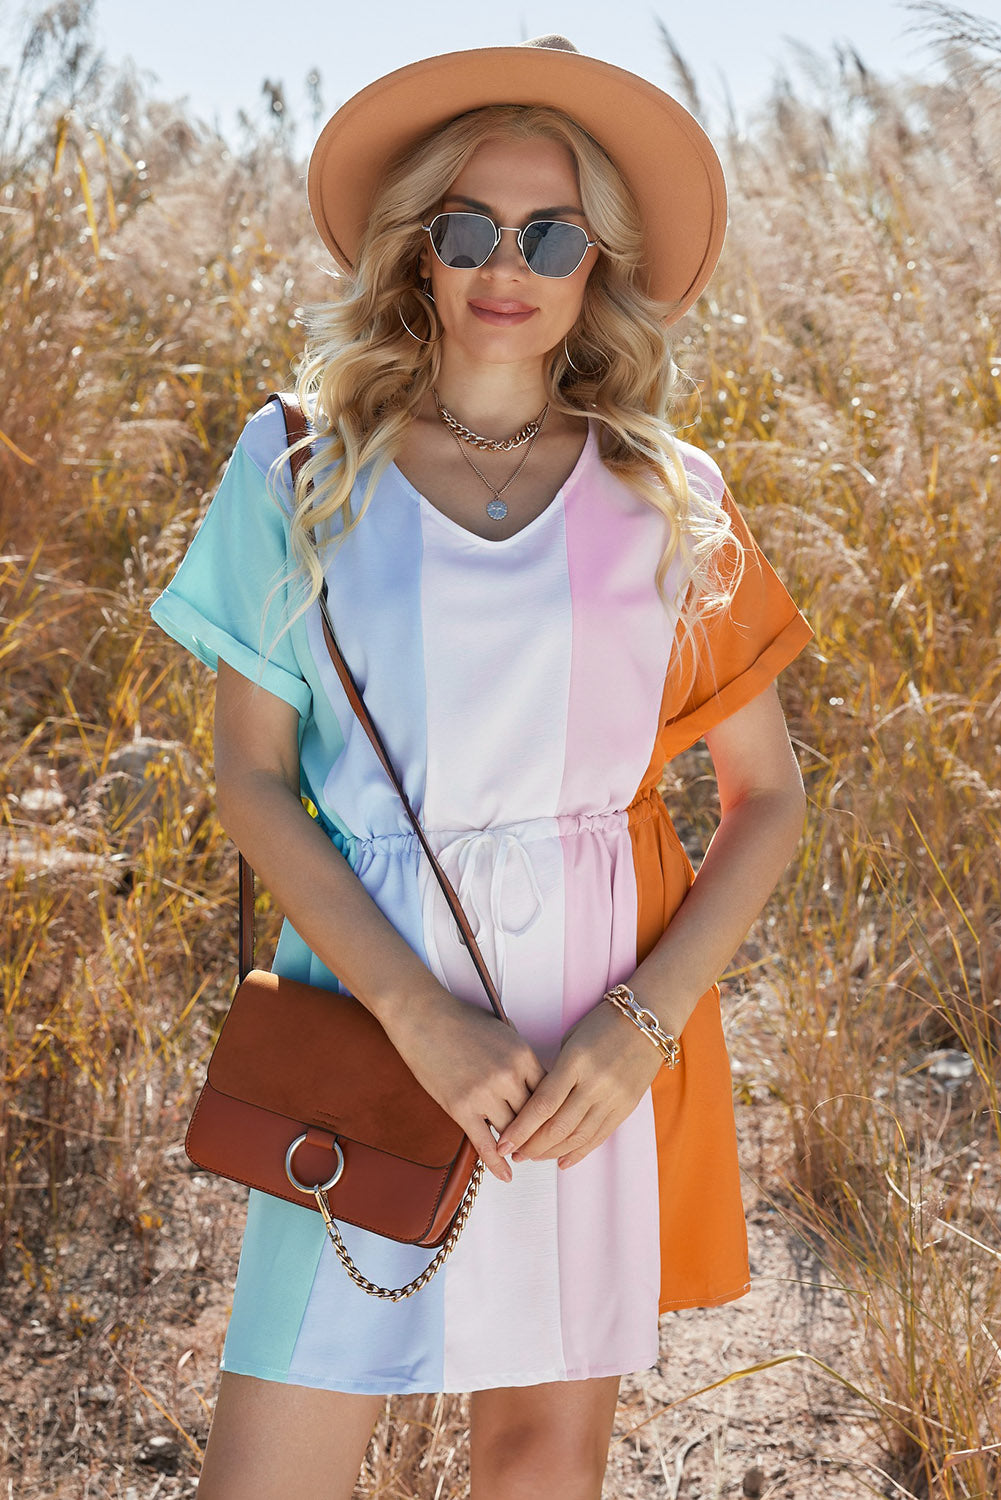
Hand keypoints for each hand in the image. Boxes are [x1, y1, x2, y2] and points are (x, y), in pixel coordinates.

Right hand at [385, 990, 546, 1182]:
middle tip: (544, 1151)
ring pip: (512, 1133)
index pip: (549, 1095)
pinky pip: (485, 1143)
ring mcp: (485, 1093)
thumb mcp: (504, 1032)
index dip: (553, 1114)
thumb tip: (536, 1084)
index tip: (555, 1127)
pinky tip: (506, 1175)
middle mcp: (509, 1076)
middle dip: (539, 1135)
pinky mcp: (461, 1107)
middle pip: (534, 1117)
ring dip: (518, 1147)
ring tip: (524, 1159)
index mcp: (523, 1055)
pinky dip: (497, 1163)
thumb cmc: (461, 1021)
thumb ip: (521, 1059)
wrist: (422, 1016)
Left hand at [495, 1002, 662, 1169]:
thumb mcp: (571, 1040)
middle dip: (531, 1146)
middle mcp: (595, 1083)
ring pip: (578, 1137)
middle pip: (558, 1127)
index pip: (542, 1104)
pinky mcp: (626, 1108)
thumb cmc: (602, 1024)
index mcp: (576, 1061)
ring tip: (532, 1157)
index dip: (520, 1129)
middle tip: (514, 1153)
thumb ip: (554, 1073)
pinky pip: (599, 1137)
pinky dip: (579, 1152)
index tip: (502, 1143)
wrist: (647, 1021)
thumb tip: (534, 1106)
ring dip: (551, 1153)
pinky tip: (561, 1161)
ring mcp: (613, 1098)